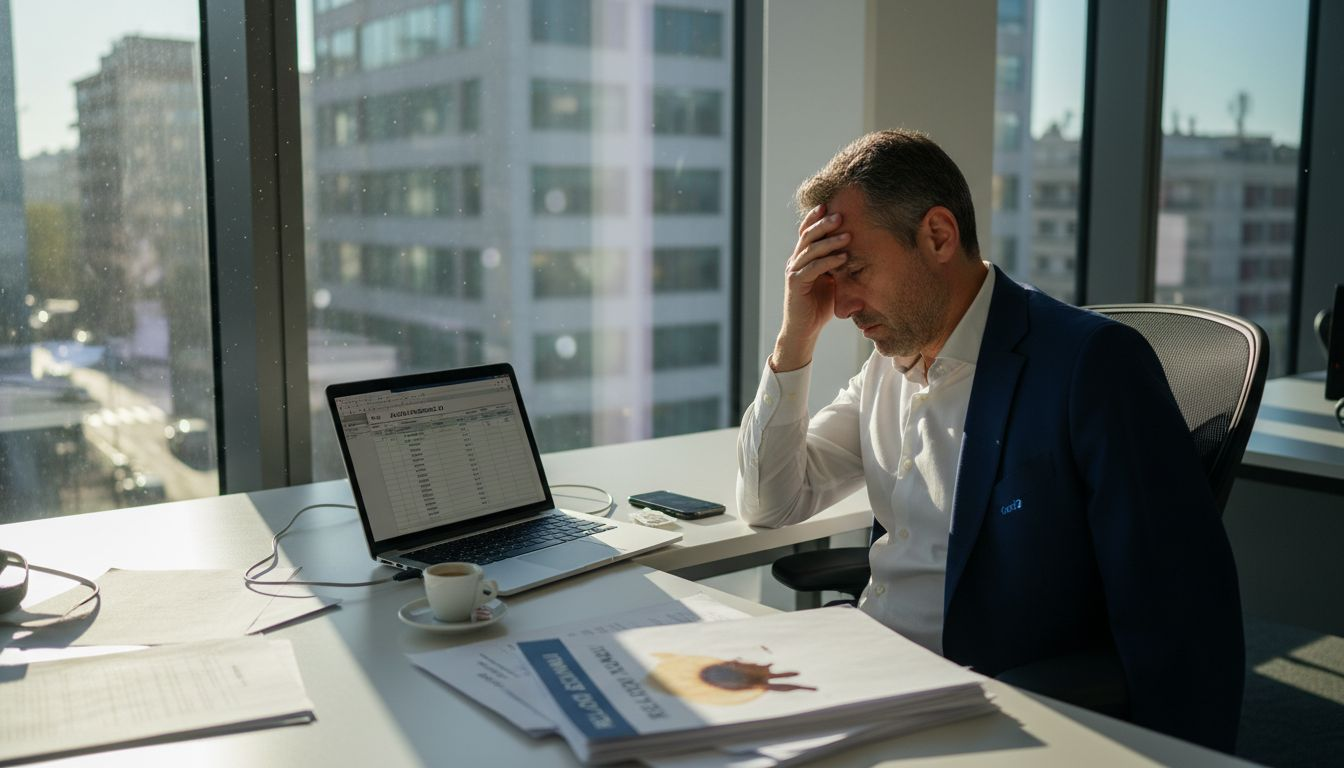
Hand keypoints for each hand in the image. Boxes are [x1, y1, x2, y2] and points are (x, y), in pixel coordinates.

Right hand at [771, 205, 849, 371]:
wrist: (804, 330)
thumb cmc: (820, 306)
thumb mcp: (833, 281)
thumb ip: (839, 266)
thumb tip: (860, 250)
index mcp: (803, 258)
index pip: (807, 233)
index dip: (815, 218)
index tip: (830, 205)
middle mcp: (795, 262)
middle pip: (807, 236)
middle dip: (823, 224)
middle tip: (840, 214)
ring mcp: (794, 272)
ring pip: (810, 250)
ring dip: (829, 241)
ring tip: (847, 235)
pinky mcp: (796, 284)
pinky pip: (812, 268)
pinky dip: (828, 261)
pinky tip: (843, 257)